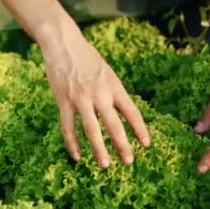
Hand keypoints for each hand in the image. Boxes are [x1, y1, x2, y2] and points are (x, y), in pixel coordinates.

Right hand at [41, 29, 150, 168]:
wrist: (63, 43)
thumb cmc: (86, 56)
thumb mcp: (105, 71)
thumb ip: (111, 91)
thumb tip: (119, 112)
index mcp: (113, 85)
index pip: (131, 111)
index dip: (140, 129)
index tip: (147, 144)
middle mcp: (99, 93)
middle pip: (114, 124)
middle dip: (123, 145)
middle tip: (129, 162)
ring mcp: (80, 98)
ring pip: (92, 129)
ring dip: (99, 149)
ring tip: (105, 165)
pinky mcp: (63, 100)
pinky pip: (68, 126)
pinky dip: (72, 143)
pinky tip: (77, 156)